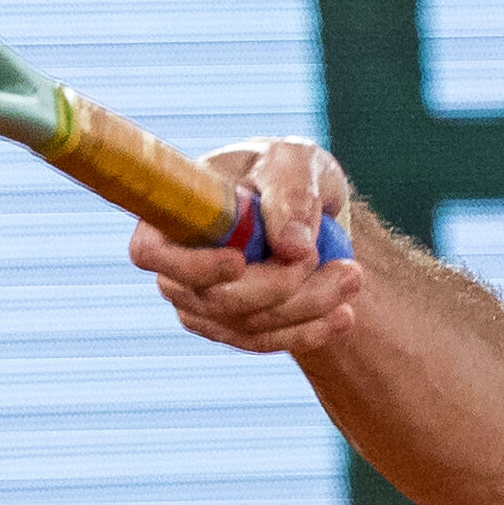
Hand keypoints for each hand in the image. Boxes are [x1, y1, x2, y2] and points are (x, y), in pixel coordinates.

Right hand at [130, 138, 365, 358]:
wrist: (304, 205)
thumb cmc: (285, 171)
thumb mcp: (295, 162)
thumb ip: (291, 193)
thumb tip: (293, 246)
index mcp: (172, 215)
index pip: (150, 253)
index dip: (191, 266)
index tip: (240, 261)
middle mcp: (176, 268)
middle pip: (214, 299)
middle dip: (280, 287)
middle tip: (337, 261)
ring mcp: (201, 304)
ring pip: (248, 324)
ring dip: (308, 307)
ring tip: (353, 276)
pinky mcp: (233, 328)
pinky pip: (264, 342)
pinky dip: (308, 332)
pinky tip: (343, 316)